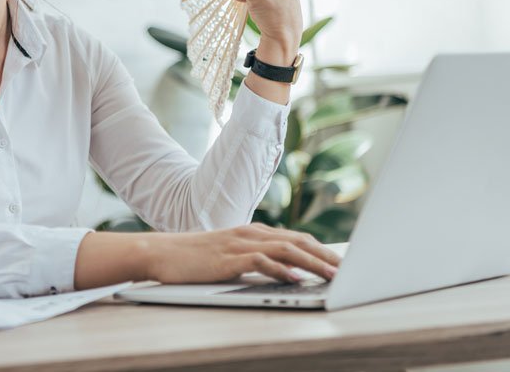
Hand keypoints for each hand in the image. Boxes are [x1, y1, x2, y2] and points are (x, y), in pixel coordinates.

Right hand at [143, 223, 340, 283]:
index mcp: (251, 232)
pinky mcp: (228, 258)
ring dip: (312, 262)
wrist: (160, 252)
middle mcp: (249, 234)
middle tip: (349, 270)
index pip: (295, 238)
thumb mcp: (228, 256)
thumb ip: (253, 260)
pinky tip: (297, 278)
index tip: (342, 262)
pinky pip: (261, 261)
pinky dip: (282, 270)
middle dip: (325, 255)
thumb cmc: (192, 257)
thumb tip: (282, 273)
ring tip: (333, 275)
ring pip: (285, 249)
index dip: (321, 249)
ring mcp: (239, 244)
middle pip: (297, 241)